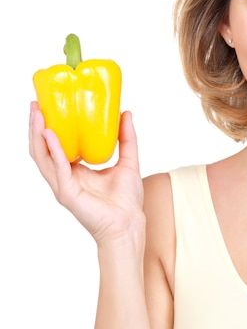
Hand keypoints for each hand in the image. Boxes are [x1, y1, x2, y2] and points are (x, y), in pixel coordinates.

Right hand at [29, 101, 144, 249]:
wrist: (129, 224)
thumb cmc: (127, 199)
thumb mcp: (129, 160)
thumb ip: (126, 138)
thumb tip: (125, 112)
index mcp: (76, 171)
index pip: (55, 146)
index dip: (49, 127)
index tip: (48, 106)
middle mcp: (65, 177)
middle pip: (42, 149)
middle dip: (36, 127)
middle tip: (35, 105)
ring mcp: (63, 186)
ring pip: (42, 157)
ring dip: (37, 135)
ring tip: (36, 114)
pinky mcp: (67, 193)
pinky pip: (57, 168)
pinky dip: (53, 150)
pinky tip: (50, 135)